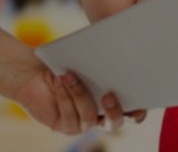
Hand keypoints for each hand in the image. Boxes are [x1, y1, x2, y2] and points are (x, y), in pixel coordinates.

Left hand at [14, 70, 145, 133]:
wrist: (37, 73)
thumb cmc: (69, 64)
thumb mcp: (90, 63)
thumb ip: (105, 65)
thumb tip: (122, 50)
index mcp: (115, 102)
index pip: (134, 113)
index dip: (139, 111)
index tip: (140, 102)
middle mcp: (102, 117)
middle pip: (115, 123)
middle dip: (114, 111)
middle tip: (108, 95)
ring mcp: (84, 124)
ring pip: (89, 118)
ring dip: (80, 95)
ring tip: (70, 76)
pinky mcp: (65, 126)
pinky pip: (69, 116)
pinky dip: (65, 96)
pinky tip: (60, 80)